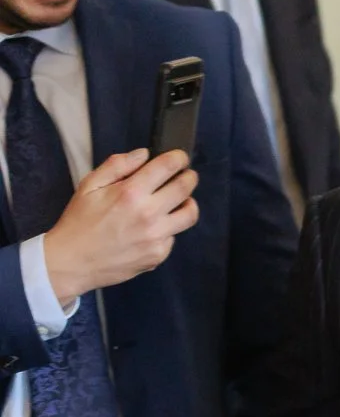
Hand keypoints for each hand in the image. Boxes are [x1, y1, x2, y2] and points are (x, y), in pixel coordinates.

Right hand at [42, 150, 199, 304]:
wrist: (72, 262)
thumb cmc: (79, 222)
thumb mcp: (89, 186)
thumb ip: (117, 166)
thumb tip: (144, 154)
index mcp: (130, 193)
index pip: (168, 166)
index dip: (179, 158)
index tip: (180, 158)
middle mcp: (148, 214)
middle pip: (186, 188)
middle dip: (189, 177)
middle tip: (186, 176)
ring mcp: (156, 236)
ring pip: (190, 214)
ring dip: (188, 203)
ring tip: (179, 201)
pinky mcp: (158, 254)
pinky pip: (174, 236)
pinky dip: (169, 228)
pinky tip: (153, 228)